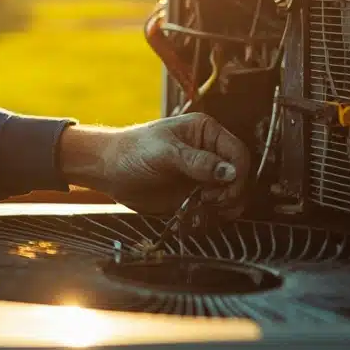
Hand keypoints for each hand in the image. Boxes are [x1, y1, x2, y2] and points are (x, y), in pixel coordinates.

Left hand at [61, 113, 251, 217]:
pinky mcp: (195, 196)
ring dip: (223, 207)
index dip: (236, 174)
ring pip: (231, 195)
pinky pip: (214, 209)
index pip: (238, 154)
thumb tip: (230, 172)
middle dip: (230, 193)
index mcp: (206, 133)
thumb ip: (198, 162)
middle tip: (208, 200)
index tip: (220, 189)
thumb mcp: (165, 152)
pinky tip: (194, 217)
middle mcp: (210, 153)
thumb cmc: (133, 151)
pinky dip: (210, 216)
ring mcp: (203, 176)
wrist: (109, 170)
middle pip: (240, 177)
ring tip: (201, 209)